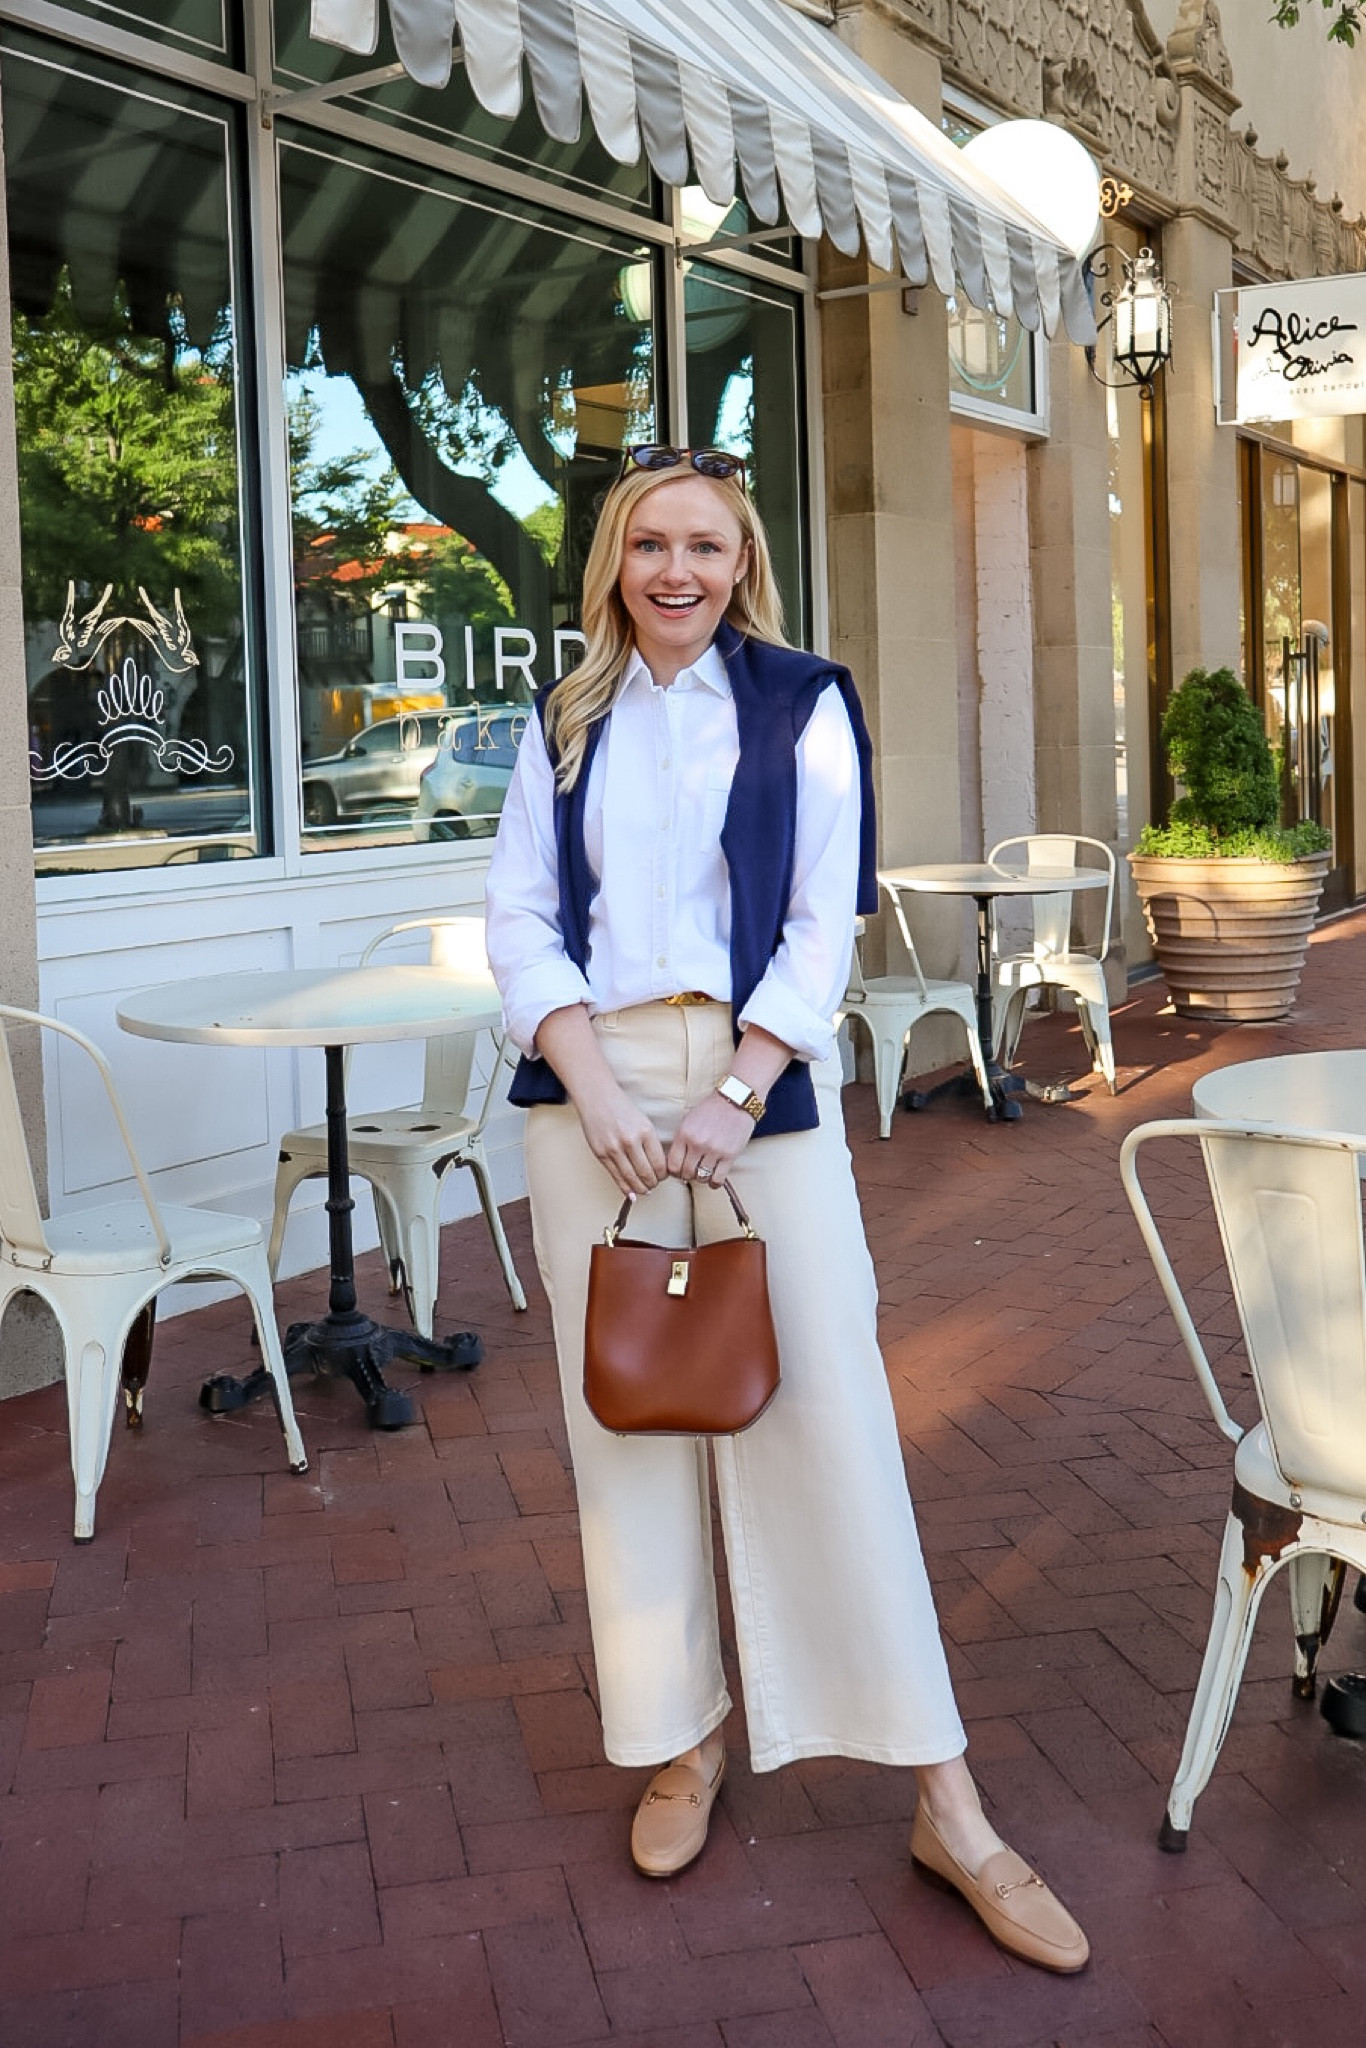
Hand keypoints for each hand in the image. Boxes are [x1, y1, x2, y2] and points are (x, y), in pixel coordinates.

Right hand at [533, 1004, 667, 1197]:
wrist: (596, 1097)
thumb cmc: (620, 1107)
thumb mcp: (643, 1121)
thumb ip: (650, 1143)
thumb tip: (657, 1167)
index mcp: (645, 1131)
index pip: (660, 1163)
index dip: (663, 1175)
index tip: (663, 1176)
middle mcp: (630, 1141)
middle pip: (647, 1173)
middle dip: (653, 1183)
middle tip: (655, 1184)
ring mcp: (614, 1149)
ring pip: (631, 1178)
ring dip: (641, 1188)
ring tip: (645, 1189)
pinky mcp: (601, 1154)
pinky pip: (616, 1176)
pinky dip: (625, 1187)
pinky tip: (631, 1192)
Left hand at [667, 1092, 756, 1186]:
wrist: (735, 1100)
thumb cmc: (710, 1110)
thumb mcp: (688, 1120)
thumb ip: (681, 1140)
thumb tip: (675, 1163)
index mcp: (684, 1134)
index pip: (672, 1165)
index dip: (674, 1171)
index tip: (679, 1170)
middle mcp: (697, 1143)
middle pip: (686, 1173)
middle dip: (687, 1175)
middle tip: (691, 1171)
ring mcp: (714, 1150)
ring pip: (701, 1177)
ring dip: (701, 1178)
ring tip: (703, 1172)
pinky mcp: (729, 1155)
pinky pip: (717, 1179)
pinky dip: (714, 1182)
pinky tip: (714, 1177)